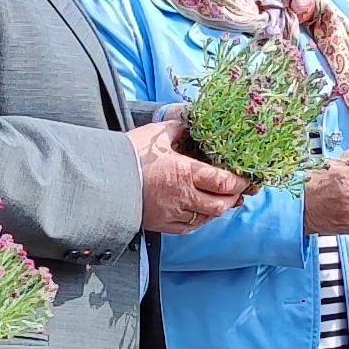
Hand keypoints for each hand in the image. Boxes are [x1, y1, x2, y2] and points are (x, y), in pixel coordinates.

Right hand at [133, 121, 247, 234]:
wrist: (102, 180)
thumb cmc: (130, 155)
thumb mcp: (157, 134)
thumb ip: (179, 128)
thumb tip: (192, 121)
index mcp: (185, 172)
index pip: (224, 182)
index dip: (240, 183)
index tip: (246, 178)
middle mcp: (183, 196)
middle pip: (221, 204)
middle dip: (233, 198)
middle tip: (236, 190)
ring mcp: (174, 213)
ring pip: (207, 217)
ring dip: (217, 209)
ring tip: (219, 199)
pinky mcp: (163, 225)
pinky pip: (190, 227)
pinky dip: (200, 219)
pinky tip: (199, 210)